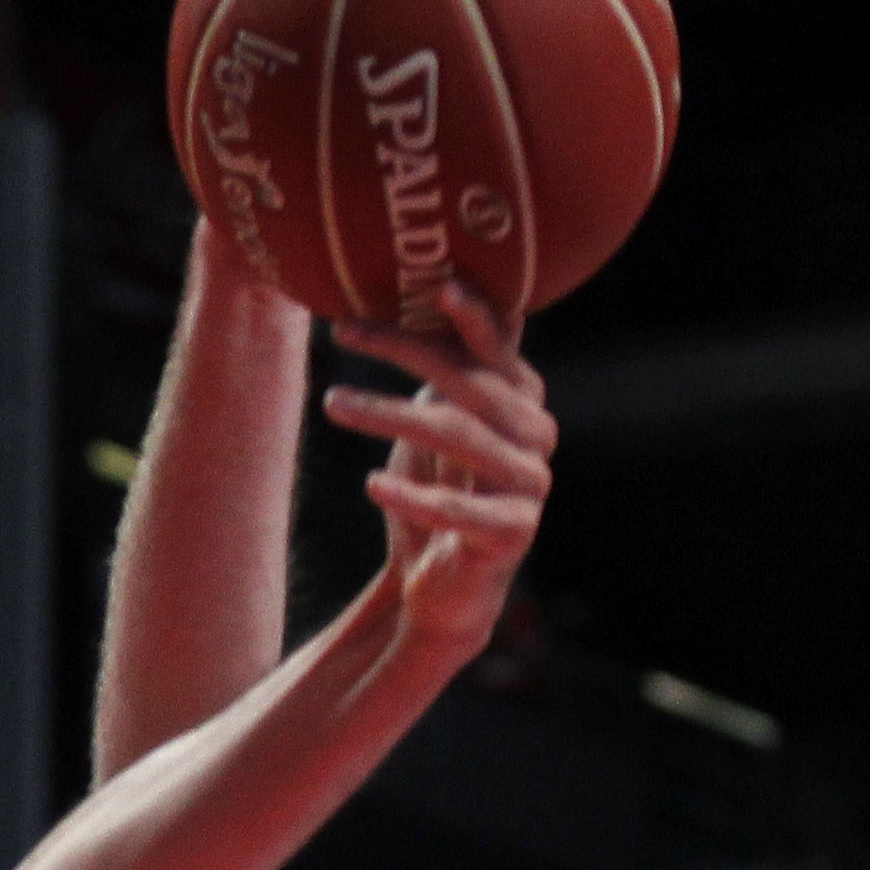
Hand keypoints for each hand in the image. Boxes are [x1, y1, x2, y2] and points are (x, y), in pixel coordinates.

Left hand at [319, 281, 551, 660]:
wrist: (447, 584)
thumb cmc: (437, 487)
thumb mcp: (438, 418)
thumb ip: (445, 366)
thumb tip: (427, 286)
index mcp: (523, 399)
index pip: (495, 348)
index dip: (472, 318)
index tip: (437, 287)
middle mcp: (537, 434)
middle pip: (468, 383)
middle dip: (402, 352)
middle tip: (341, 332)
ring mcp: (530, 484)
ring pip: (459, 436)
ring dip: (389, 412)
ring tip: (332, 401)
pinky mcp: (512, 533)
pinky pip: (458, 509)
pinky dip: (413, 496)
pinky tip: (371, 484)